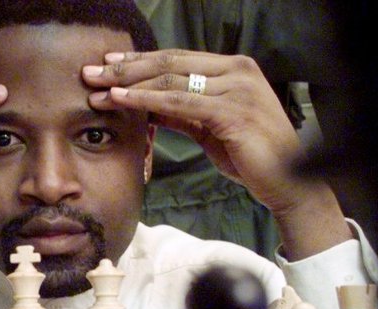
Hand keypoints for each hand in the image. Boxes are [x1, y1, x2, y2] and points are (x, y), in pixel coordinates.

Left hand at [82, 50, 305, 214]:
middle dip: (126, 67)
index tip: (108, 64)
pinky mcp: (233, 111)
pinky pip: (181, 102)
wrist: (286, 182)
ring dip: (129, 84)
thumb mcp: (210, 128)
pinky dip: (147, 100)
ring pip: (171, 79)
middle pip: (170, 62)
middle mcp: (238, 71)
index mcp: (234, 69)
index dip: (140, 60)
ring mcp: (237, 88)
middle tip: (90, 72)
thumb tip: (148, 104)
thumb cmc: (250, 156)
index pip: (178, 57)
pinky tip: (122, 100)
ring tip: (97, 88)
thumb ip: (183, 112)